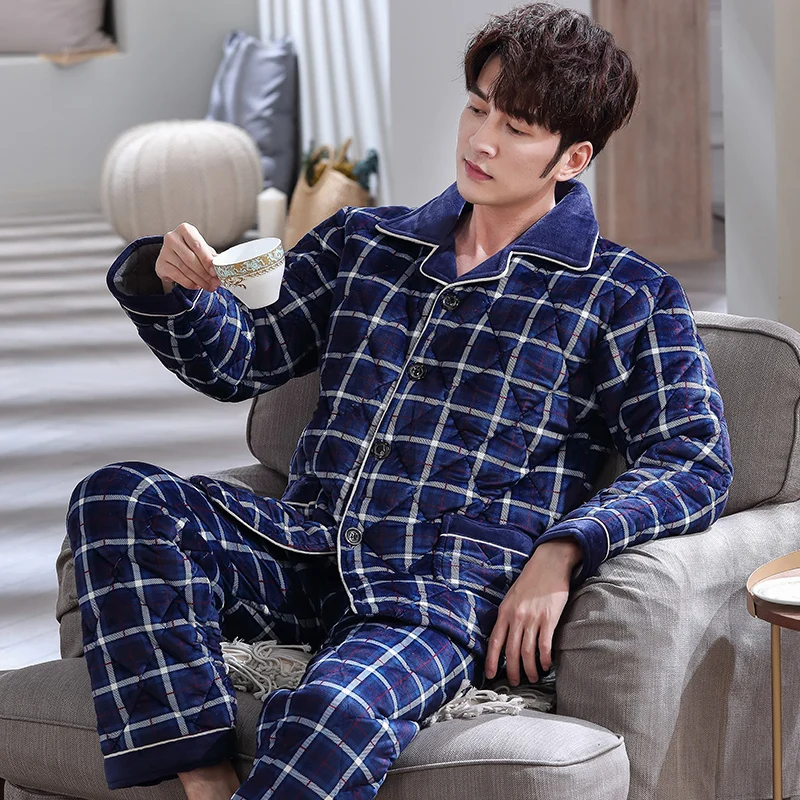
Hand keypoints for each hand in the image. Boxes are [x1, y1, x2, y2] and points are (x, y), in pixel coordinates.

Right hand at [155, 222, 220, 292]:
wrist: (173, 255)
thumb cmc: (191, 250)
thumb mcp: (203, 249)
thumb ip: (211, 256)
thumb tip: (221, 266)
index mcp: (185, 230)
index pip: (197, 245)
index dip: (207, 260)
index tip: (215, 271)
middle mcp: (172, 238)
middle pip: (191, 259)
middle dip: (205, 274)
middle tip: (215, 283)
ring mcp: (164, 251)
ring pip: (185, 269)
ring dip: (200, 281)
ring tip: (210, 286)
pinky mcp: (161, 265)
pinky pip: (178, 277)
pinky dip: (190, 283)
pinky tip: (197, 286)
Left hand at [484, 537, 580, 684]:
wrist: (549, 564)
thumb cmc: (531, 581)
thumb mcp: (512, 596)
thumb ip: (508, 615)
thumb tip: (505, 635)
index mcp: (505, 611)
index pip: (494, 641)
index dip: (491, 660)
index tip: (490, 674)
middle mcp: (516, 617)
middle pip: (511, 651)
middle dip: (512, 670)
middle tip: (515, 681)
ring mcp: (533, 618)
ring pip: (527, 652)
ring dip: (529, 669)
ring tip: (533, 677)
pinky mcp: (549, 619)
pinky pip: (544, 645)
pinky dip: (545, 659)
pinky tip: (547, 665)